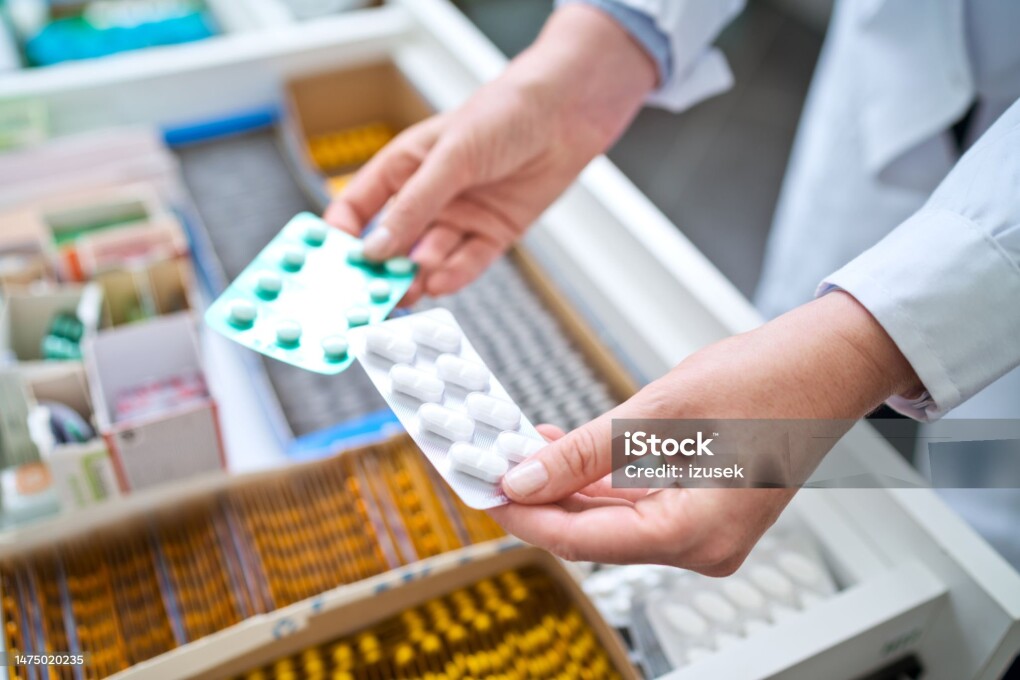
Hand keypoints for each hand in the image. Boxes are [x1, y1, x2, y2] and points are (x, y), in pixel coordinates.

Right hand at [324, 5, 656, 304]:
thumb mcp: (450, 158)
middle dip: (379, 269)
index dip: (343, 235)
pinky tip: (440, 283)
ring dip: (415, 277)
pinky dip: (453, 276)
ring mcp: (460, 218)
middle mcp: (428, 197)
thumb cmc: (503, 115)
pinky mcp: (493, 234)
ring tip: (405, 292)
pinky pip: (467, 263)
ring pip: (427, 259)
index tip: (334, 263)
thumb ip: (413, 206)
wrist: (566, 114)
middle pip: (391, 243)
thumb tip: (374, 248)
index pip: (358, 207)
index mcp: (403, 168)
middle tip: (367, 296)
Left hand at [489, 292, 921, 573]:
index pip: (584, 541)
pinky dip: (597, 478)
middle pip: (595, 534)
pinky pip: (635, 502)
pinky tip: (563, 449)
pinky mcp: (701, 508)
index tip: (486, 491)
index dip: (527, 516)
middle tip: (494, 465)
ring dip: (565, 484)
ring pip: (611, 518)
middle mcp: (701, 546)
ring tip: (522, 447)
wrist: (827, 363)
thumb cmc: (770, 382)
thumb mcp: (660, 413)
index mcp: (696, 535)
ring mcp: (703, 530)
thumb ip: (586, 453)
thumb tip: (526, 478)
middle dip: (541, 498)